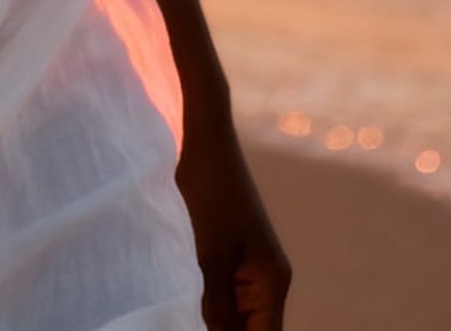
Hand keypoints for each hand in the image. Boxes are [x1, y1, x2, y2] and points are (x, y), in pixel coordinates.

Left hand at [174, 113, 291, 328]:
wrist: (204, 140)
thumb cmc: (210, 192)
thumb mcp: (211, 256)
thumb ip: (218, 308)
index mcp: (272, 282)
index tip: (198, 330)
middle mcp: (267, 279)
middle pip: (250, 328)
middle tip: (179, 322)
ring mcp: (248, 266)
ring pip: (235, 314)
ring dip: (212, 320)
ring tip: (178, 317)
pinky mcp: (229, 253)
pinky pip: (223, 293)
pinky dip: (207, 303)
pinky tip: (182, 305)